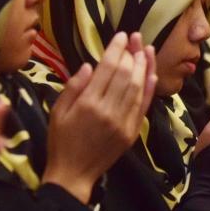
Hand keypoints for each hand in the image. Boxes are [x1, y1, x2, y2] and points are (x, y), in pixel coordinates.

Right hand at [44, 32, 155, 202]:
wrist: (73, 175)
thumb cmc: (61, 141)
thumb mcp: (58, 112)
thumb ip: (73, 87)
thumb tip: (90, 65)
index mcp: (88, 104)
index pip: (107, 69)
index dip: (116, 49)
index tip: (121, 36)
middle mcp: (108, 111)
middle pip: (126, 75)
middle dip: (132, 53)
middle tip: (135, 38)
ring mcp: (123, 122)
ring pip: (138, 87)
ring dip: (143, 66)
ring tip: (146, 49)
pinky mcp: (132, 132)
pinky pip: (144, 105)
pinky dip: (150, 87)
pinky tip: (152, 72)